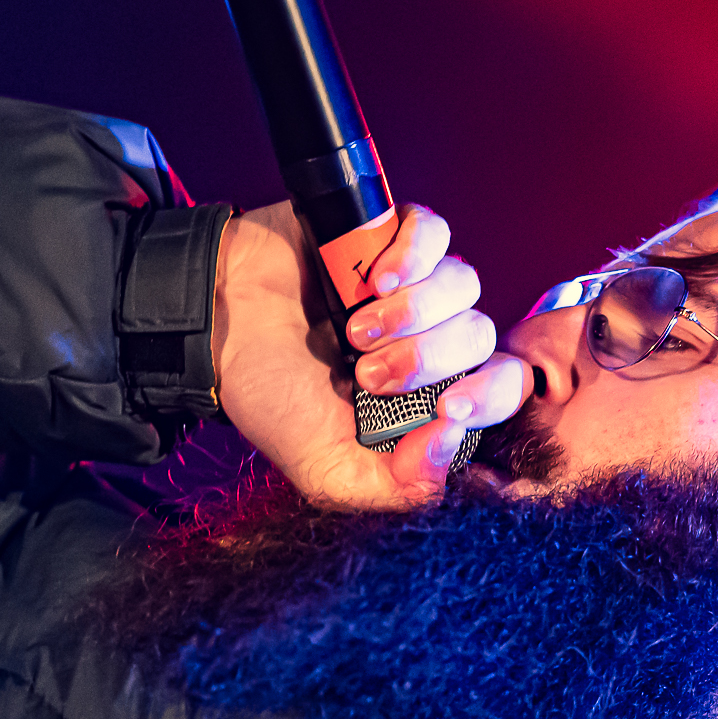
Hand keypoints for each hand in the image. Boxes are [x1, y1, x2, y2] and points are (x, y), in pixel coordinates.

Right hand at [214, 200, 527, 508]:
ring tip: (355, 328)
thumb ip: (393, 486)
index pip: (502, 391)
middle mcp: (432, 337)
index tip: (449, 408)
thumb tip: (449, 445)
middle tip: (367, 371)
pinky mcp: (390, 235)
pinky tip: (372, 279)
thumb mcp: (326, 467)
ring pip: (463, 285)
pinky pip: (436, 232)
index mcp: (431, 395)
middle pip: (480, 337)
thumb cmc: (270, 397)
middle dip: (428, 359)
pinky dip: (412, 255)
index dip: (489, 398)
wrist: (216, 329)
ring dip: (412, 311)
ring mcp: (415, 283)